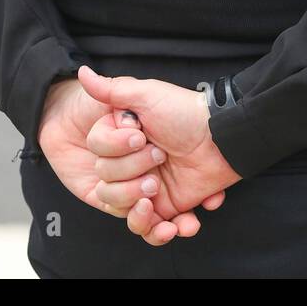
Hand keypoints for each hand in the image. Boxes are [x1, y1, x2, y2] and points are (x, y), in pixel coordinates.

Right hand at [36, 77, 199, 242]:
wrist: (224, 136)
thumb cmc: (184, 112)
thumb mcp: (147, 95)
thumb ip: (112, 90)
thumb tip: (82, 73)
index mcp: (123, 143)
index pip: (100, 160)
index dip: (117, 154)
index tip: (140, 139)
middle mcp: (133, 167)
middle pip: (108, 190)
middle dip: (130, 180)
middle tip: (158, 163)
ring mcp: (150, 189)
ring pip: (127, 215)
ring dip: (140, 214)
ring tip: (157, 197)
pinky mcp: (171, 207)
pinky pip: (156, 231)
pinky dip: (164, 232)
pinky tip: (181, 223)